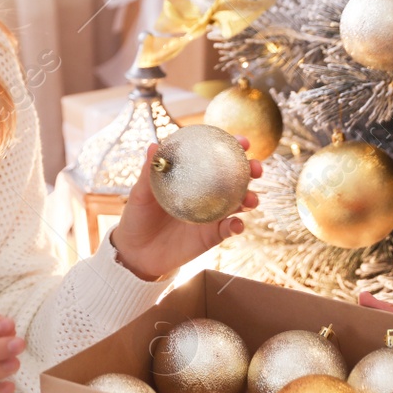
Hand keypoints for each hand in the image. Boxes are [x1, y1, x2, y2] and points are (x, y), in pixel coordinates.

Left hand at [110, 136, 262, 281]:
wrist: (137, 252)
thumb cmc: (139, 216)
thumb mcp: (141, 193)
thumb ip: (149, 171)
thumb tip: (154, 145)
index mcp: (193, 176)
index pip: (216, 157)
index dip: (233, 147)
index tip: (242, 141)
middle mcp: (208, 193)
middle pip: (237, 177)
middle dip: (251, 170)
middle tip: (255, 167)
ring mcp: (213, 214)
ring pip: (240, 203)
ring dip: (250, 198)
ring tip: (249, 199)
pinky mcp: (212, 235)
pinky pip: (230, 229)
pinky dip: (236, 226)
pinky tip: (236, 225)